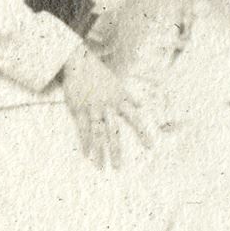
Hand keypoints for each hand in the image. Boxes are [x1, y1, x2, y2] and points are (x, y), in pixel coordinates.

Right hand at [61, 46, 156, 167]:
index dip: (142, 133)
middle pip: (113, 132)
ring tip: (102, 166)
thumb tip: (142, 105)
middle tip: (119, 167)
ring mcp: (93, 108)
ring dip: (100, 151)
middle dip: (116, 150)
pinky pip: (82, 129)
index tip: (150, 147)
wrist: (79, 63)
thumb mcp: (117, 84)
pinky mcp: (78, 109)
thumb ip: (129, 96)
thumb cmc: (99, 74)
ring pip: (97, 133)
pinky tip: (87, 154)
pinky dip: (85, 142)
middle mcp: (107, 106)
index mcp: (119, 100)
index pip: (134, 119)